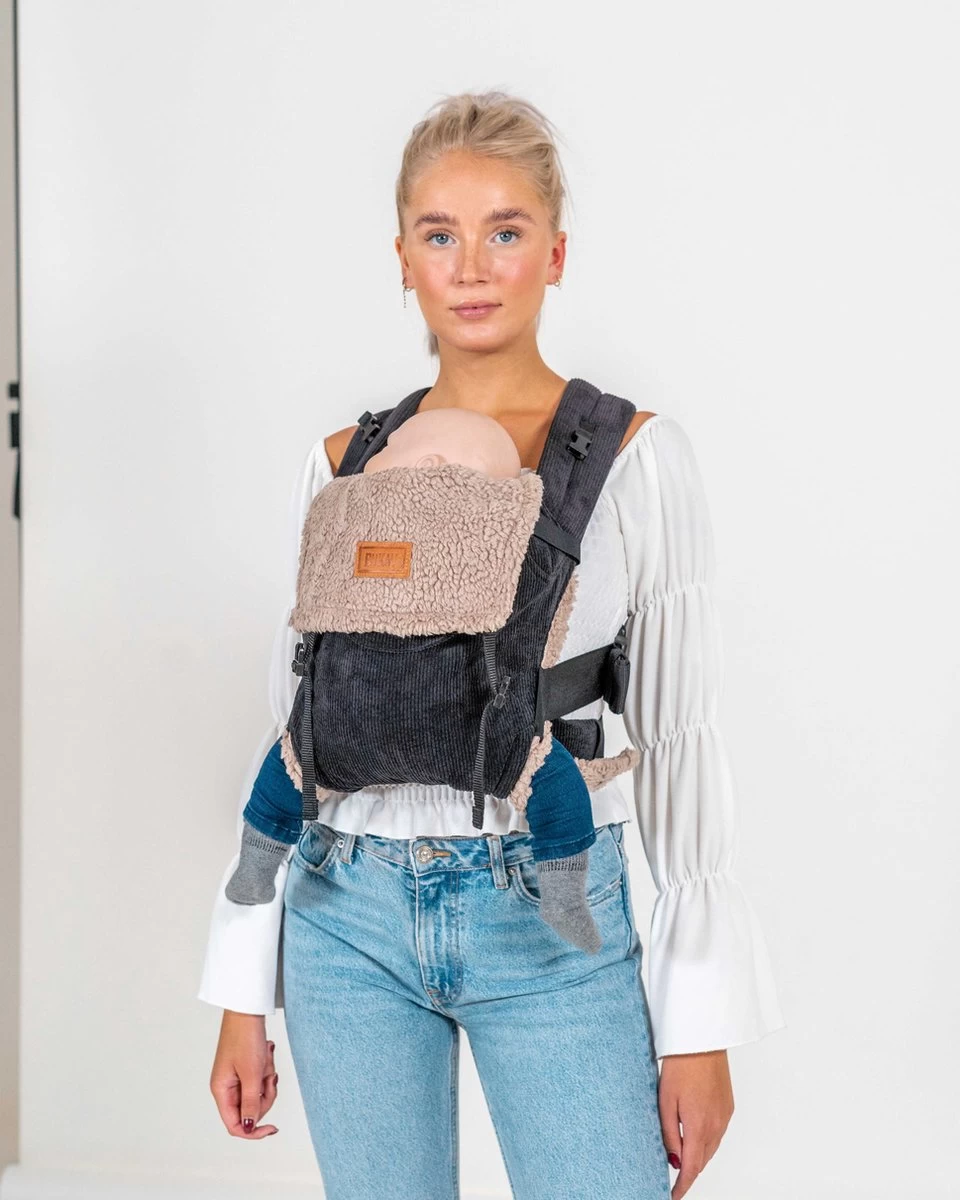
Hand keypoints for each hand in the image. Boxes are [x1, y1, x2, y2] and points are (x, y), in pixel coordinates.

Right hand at [209, 1010, 278, 1137]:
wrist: (247, 1010)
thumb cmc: (245, 1038)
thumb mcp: (251, 1074)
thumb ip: (251, 1103)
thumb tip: (250, 1128)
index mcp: (221, 1091)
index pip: (235, 1125)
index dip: (253, 1132)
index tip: (272, 1128)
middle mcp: (226, 1088)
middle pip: (250, 1110)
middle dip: (265, 1096)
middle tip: (270, 1077)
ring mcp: (236, 1078)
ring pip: (258, 1095)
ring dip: (267, 1080)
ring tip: (267, 1060)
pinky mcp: (245, 1069)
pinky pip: (260, 1080)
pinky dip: (266, 1070)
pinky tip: (267, 1053)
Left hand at [658, 1049, 733, 1197]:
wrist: (702, 1039)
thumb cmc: (681, 1065)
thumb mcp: (665, 1100)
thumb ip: (669, 1133)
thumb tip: (674, 1160)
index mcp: (698, 1126)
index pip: (691, 1168)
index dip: (682, 1186)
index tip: (673, 1195)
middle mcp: (716, 1125)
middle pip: (702, 1161)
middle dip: (689, 1173)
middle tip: (674, 1179)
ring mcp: (724, 1116)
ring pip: (711, 1148)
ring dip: (698, 1157)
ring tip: (682, 1160)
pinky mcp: (728, 1106)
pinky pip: (718, 1133)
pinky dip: (707, 1142)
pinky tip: (696, 1137)